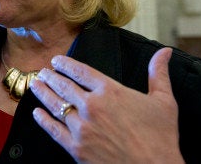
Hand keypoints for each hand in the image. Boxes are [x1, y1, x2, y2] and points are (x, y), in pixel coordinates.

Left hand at [30, 47, 183, 162]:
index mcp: (111, 92)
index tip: (57, 61)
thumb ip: (158, 74)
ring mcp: (82, 128)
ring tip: (36, 85)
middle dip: (51, 77)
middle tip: (43, 72)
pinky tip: (38, 113)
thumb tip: (164, 53)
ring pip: (56, 105)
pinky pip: (54, 130)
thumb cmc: (161, 139)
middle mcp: (92, 107)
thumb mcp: (164, 101)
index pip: (81, 71)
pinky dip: (43, 120)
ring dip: (43, 93)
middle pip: (64, 86)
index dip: (66, 64)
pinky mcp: (76, 148)